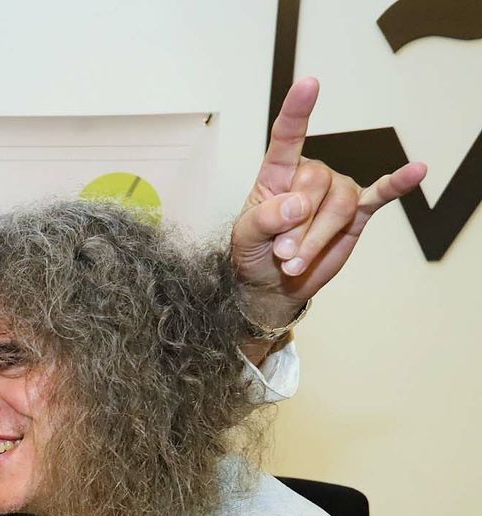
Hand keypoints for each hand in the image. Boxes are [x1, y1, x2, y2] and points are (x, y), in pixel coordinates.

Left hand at [230, 77, 425, 348]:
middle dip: (297, 225)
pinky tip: (417, 170)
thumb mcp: (245, 236)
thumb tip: (295, 204)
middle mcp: (311, 176)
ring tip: (295, 261)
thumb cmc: (254, 250)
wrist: (272, 283)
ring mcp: (336, 192)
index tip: (308, 84)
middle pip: (316, 182)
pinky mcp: (357, 213)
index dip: (297, 110)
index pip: (287, 136)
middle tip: (281, 252)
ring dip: (316, 238)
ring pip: (338, 203)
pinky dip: (398, 184)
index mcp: (278, 173)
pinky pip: (381, 194)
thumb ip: (264, 218)